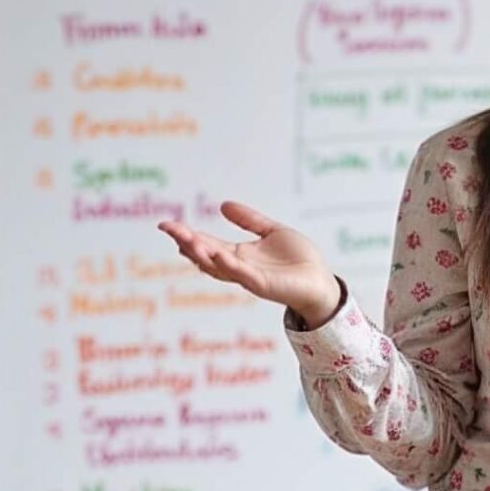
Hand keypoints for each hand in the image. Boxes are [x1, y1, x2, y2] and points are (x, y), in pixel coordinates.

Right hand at [159, 203, 341, 325]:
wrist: (321, 280)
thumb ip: (249, 220)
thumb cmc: (299, 260)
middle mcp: (239, 267)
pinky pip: (242, 275)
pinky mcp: (262, 285)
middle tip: (168, 228)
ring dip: (202, 254)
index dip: (187, 234)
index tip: (168, 224)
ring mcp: (248, 277)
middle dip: (187, 242)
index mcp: (239, 254)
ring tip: (186, 239)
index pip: (207, 243)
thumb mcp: (272, 232)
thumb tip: (223, 205)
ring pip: (218, 267)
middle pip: (206, 255)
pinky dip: (229, 266)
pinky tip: (218, 254)